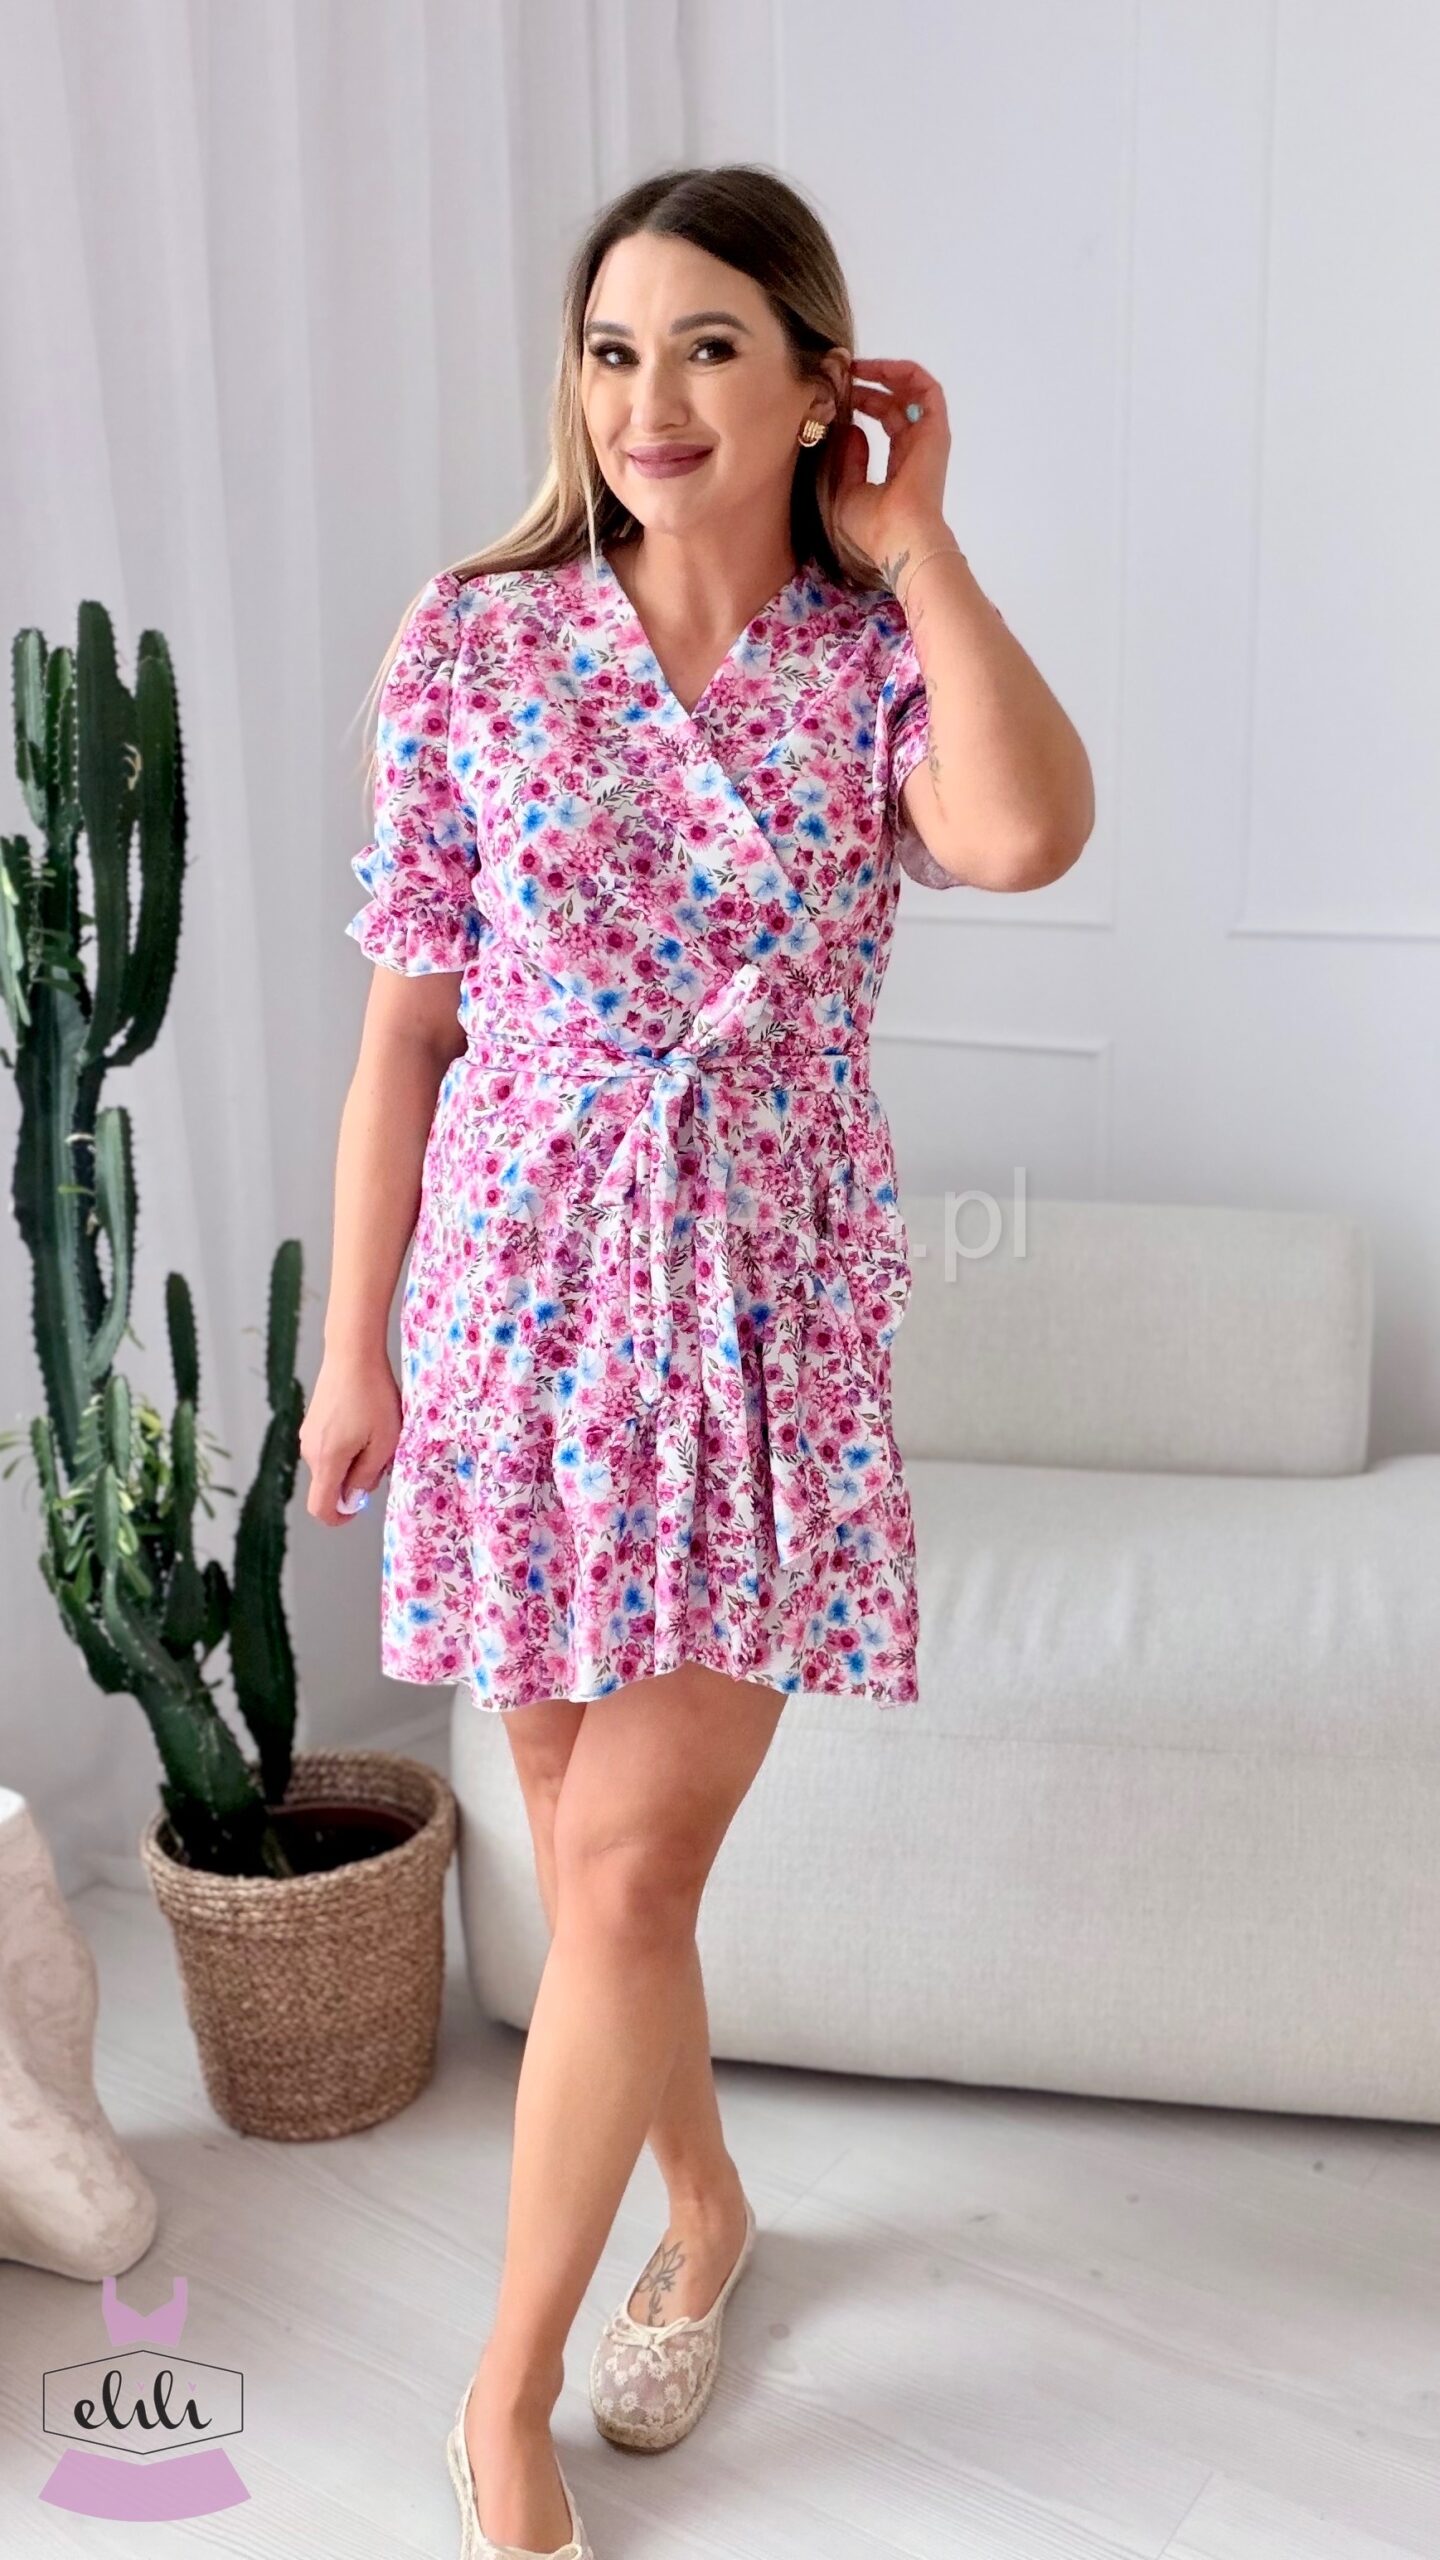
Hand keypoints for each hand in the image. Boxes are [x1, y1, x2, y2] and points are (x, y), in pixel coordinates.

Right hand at [299, 1350, 401, 1527]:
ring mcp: (308, 1434)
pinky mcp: (312, 1420)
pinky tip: (366, 1420)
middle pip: (329, 1484)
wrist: (352, 1353)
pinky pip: (330, 1446)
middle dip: (355, 1481)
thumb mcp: (384, 1441)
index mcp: (326, 1460)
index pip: (321, 1507)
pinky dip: (347, 1444)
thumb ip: (367, 1475)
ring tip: (377, 1433)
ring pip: (332, 1464)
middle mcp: (310, 1450)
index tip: (358, 1509)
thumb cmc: (373, 1396)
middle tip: (382, 1455)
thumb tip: (354, 1497)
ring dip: (354, 1460)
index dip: (339, 1517)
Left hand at [832, 355, 952, 584]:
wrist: (898, 537)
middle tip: (841, 377)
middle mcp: (915, 449)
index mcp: (899, 466)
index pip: (885, 423)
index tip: (837, 394)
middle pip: (896, 405)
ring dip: (885, 374)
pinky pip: (927, 390)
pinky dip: (905, 373)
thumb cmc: (872, 527)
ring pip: (912, 392)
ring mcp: (927, 439)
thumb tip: (850, 428)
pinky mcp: (935, 430)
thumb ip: (846, 459)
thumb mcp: (844, 491)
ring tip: (856, 367)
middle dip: (868, 387)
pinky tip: (877, 368)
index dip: (863, 403)